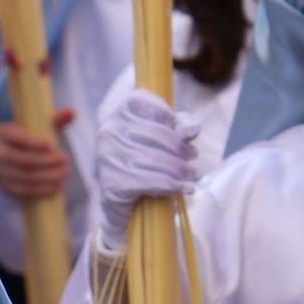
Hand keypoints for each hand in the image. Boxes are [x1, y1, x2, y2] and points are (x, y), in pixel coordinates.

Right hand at [0, 108, 75, 199]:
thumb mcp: (42, 124)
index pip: (16, 137)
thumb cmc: (32, 134)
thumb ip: (56, 118)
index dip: (34, 143)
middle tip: (66, 160)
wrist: (18, 149)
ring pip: (23, 176)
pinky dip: (40, 190)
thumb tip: (71, 112)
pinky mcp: (2, 184)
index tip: (53, 146)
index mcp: (1, 130)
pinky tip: (56, 187)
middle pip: (21, 159)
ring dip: (47, 176)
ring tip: (65, 173)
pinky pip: (20, 190)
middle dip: (46, 161)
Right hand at [95, 89, 201, 255]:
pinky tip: (186, 188)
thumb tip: (193, 130)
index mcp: (122, 111)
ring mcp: (108, 156)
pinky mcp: (111, 182)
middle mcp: (110, 130)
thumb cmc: (146, 154)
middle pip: (158, 134)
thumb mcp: (166, 133)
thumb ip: (181, 124)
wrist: (121, 196)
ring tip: (195, 175)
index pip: (153, 106)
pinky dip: (174, 186)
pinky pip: (150, 181)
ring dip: (183, 169)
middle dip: (182, 148)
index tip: (187, 136)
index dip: (174, 120)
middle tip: (194, 156)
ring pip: (157, 159)